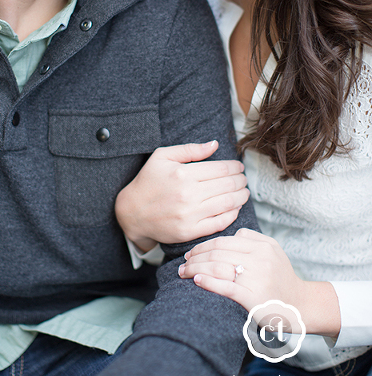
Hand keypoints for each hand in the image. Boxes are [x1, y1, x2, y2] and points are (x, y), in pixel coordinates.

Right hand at [115, 141, 248, 250]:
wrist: (132, 213)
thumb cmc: (148, 181)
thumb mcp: (162, 156)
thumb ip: (190, 149)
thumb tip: (214, 144)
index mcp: (183, 173)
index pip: (221, 169)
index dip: (235, 167)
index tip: (238, 167)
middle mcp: (188, 194)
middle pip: (228, 185)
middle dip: (241, 181)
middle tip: (243, 179)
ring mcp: (190, 215)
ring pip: (228, 203)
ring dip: (241, 197)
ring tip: (244, 192)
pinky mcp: (190, 231)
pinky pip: (219, 222)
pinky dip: (232, 214)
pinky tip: (235, 208)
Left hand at [179, 228, 339, 336]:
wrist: (300, 305)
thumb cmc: (281, 278)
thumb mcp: (273, 250)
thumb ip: (252, 238)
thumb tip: (230, 233)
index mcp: (262, 246)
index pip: (223, 241)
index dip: (202, 246)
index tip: (190, 253)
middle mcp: (260, 259)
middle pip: (218, 253)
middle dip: (196, 258)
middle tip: (182, 264)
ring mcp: (258, 278)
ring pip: (218, 267)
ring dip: (196, 269)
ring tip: (184, 273)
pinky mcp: (254, 298)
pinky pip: (226, 287)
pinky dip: (208, 282)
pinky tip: (197, 280)